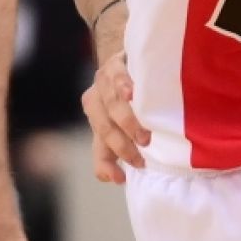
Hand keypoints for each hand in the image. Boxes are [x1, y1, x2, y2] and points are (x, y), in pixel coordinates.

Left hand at [80, 51, 149, 183]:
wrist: (132, 61)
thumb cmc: (130, 100)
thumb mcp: (120, 125)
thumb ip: (112, 151)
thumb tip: (116, 179)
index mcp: (95, 120)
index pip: (100, 147)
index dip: (108, 164)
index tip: (122, 178)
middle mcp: (95, 101)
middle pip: (105, 127)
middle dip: (123, 144)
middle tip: (144, 150)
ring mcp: (103, 81)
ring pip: (112, 104)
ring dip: (128, 122)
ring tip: (145, 134)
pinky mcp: (115, 62)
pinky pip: (116, 75)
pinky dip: (123, 86)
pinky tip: (132, 94)